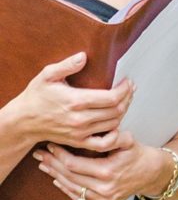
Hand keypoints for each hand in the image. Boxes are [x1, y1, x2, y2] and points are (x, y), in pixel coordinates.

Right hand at [3, 54, 131, 150]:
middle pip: (117, 110)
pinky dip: (115, 134)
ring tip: (125, 100)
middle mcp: (80, 119)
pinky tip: (117, 123)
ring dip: (124, 112)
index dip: (125, 89)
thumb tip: (84, 56)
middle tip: (130, 89)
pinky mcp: (79, 141)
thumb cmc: (36, 96)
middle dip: (128, 98)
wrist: (24, 120)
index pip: (111, 97)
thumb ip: (67, 65)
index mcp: (76, 101)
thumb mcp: (47, 75)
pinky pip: (104, 143)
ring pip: (114, 124)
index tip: (129, 82)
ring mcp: (81, 132)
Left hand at [34, 133, 167, 199]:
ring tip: (44, 166)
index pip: (73, 164)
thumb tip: (94, 129)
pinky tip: (58, 180)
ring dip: (55, 176)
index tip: (51, 145)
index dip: (59, 155)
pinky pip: (80, 199)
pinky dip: (67, 190)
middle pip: (69, 177)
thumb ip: (112, 135)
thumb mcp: (128, 140)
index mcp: (108, 171)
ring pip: (72, 189)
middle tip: (40, 154)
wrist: (152, 173)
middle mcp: (105, 189)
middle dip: (52, 164)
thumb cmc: (137, 154)